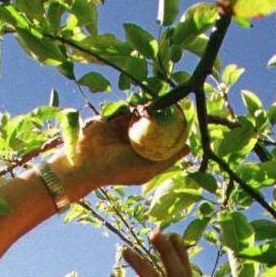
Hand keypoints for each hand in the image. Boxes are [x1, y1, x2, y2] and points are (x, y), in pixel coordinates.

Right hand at [57, 111, 187, 198]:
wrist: (88, 164)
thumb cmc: (119, 171)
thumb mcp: (148, 169)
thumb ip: (167, 159)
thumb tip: (187, 148)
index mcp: (145, 152)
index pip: (163, 136)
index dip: (173, 127)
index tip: (182, 117)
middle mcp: (136, 139)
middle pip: (153, 121)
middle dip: (162, 113)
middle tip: (172, 105)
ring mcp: (124, 128)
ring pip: (140, 113)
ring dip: (148, 108)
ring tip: (156, 106)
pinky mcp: (112, 118)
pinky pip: (126, 108)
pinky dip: (133, 107)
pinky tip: (140, 108)